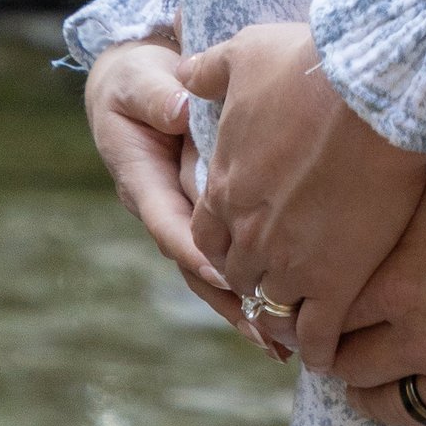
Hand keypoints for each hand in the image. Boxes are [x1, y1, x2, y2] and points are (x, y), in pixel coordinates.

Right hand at [83, 41, 264, 346]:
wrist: (140, 81)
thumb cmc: (138, 81)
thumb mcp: (139, 82)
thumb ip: (159, 97)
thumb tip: (179, 111)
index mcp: (143, 182)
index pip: (171, 223)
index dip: (197, 251)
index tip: (226, 274)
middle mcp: (165, 209)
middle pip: (196, 266)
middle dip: (229, 301)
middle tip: (265, 333)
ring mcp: (187, 217)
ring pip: (214, 274)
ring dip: (246, 307)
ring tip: (281, 345)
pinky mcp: (211, 218)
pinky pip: (233, 257)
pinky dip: (256, 287)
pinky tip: (286, 317)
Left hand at [181, 26, 425, 372]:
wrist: (374, 92)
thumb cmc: (310, 65)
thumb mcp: (245, 52)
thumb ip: (209, 71)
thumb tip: (185, 75)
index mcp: (225, 186)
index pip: (206, 234)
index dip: (222, 243)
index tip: (241, 246)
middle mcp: (248, 232)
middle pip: (240, 274)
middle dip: (255, 279)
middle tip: (277, 286)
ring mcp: (291, 261)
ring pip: (275, 307)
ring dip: (284, 317)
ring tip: (299, 329)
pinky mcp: (335, 279)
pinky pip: (318, 331)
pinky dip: (319, 347)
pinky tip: (325, 356)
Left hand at [327, 142, 425, 425]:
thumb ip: (406, 192)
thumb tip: (365, 176)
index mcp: (402, 280)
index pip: (332, 314)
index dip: (322, 315)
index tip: (323, 314)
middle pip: (355, 368)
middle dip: (342, 362)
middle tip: (343, 354)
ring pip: (399, 408)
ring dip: (377, 404)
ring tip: (374, 395)